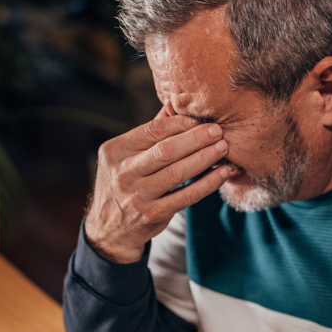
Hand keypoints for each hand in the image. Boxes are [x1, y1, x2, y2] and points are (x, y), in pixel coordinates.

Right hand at [84, 111, 229, 262]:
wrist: (109, 229)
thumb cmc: (124, 183)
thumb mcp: (125, 156)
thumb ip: (149, 132)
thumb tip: (173, 103)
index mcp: (115, 151)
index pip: (153, 130)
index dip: (180, 123)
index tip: (200, 121)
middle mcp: (123, 172)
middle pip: (167, 150)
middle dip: (197, 138)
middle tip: (218, 131)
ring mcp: (137, 195)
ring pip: (178, 172)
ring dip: (205, 158)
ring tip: (222, 148)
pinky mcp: (152, 214)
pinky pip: (186, 196)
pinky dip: (207, 184)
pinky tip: (221, 174)